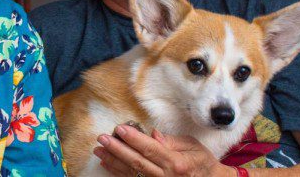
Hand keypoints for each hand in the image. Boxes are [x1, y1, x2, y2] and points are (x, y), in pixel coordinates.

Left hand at [93, 125, 233, 176]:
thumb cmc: (201, 162)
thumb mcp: (193, 146)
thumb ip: (172, 140)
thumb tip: (153, 134)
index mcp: (176, 163)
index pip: (150, 149)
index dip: (134, 138)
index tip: (119, 128)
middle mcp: (166, 176)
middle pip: (137, 162)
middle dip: (117, 149)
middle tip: (102, 138)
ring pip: (131, 173)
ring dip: (112, 161)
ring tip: (99, 150)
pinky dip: (117, 172)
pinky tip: (106, 164)